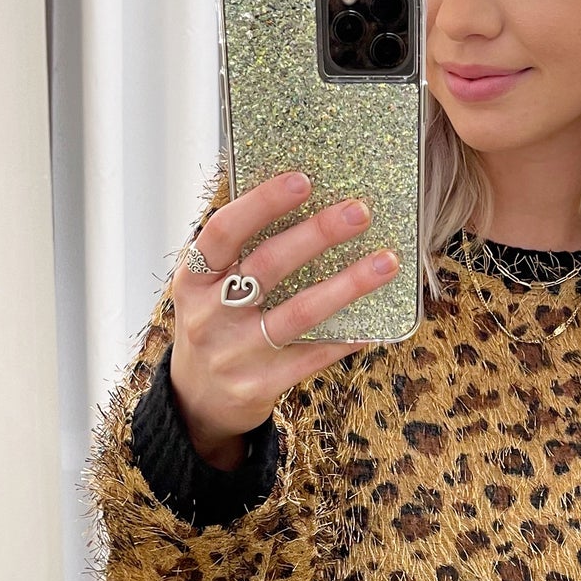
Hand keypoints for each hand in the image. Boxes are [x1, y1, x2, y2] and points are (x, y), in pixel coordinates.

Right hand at [167, 169, 399, 466]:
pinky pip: (311, 356)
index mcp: (194, 279)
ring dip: (347, 285)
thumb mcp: (208, 288)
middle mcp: (209, 315)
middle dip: (317, 234)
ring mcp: (233, 353)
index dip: (262, 204)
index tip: (302, 181)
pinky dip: (345, 337)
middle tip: (359, 211)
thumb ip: (241, 253)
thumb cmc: (215, 326)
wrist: (197, 399)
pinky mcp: (258, 386)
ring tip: (386, 262)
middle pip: (268, 266)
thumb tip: (305, 199)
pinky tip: (374, 324)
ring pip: (298, 313)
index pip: (224, 231)